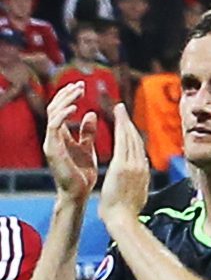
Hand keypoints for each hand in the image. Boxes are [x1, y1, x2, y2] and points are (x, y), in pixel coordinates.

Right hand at [43, 82, 100, 202]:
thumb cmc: (83, 173)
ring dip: (65, 100)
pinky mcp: (52, 149)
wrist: (79, 193)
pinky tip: (74, 108)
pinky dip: (63, 115)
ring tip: (78, 91)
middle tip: (80, 85)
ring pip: (52, 114)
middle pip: (54, 108)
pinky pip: (54, 127)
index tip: (83, 87)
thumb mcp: (87, 148)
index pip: (60, 110)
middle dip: (66, 95)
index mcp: (61, 136)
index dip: (69, 97)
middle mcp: (52, 137)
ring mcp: (50, 142)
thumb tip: (91, 113)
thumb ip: (86, 132)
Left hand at [97, 105, 150, 229]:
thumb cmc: (125, 212)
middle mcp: (141, 166)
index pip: (138, 149)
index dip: (132, 135)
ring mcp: (133, 165)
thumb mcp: (136, 196)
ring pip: (131, 138)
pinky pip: (123, 142)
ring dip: (125, 121)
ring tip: (120, 109)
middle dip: (129, 123)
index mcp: (142, 174)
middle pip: (136, 140)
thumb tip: (138, 181)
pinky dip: (122, 128)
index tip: (127, 126)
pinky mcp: (123, 166)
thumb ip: (137, 184)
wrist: (123, 219)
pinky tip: (118, 118)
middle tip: (122, 109)